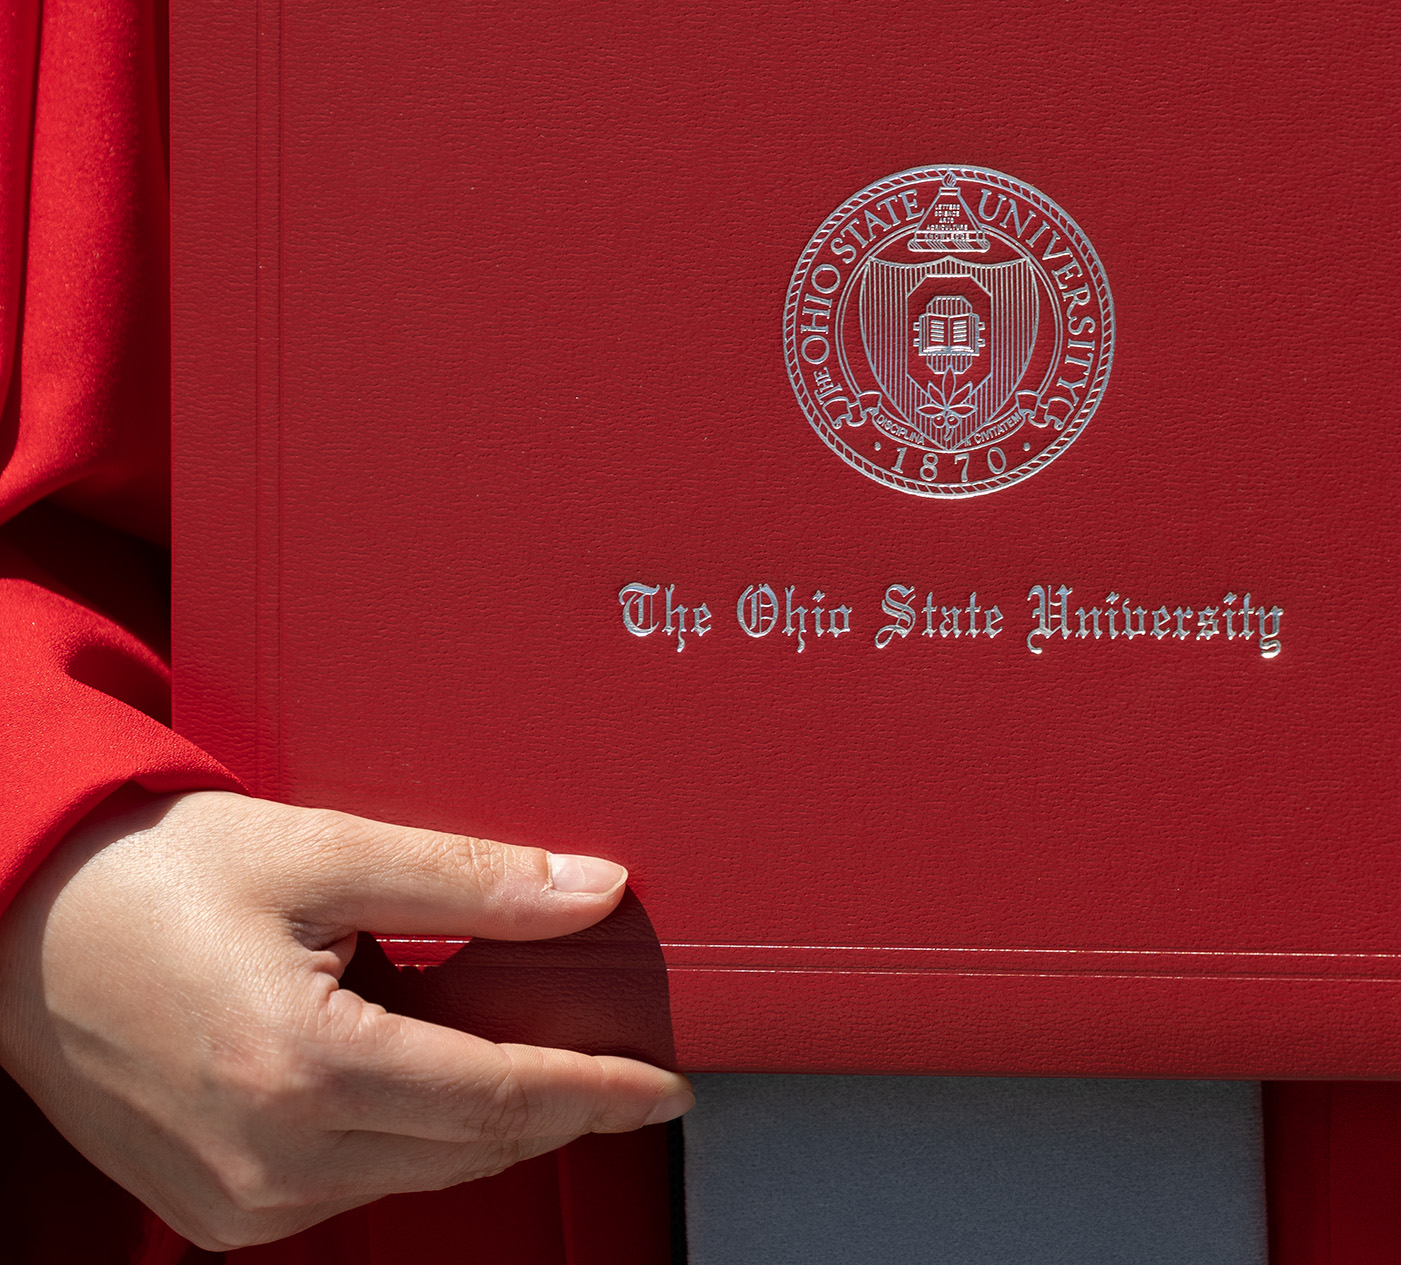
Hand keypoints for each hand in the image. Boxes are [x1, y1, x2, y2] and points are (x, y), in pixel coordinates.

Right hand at [0, 790, 693, 1248]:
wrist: (14, 922)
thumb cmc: (151, 876)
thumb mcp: (323, 851)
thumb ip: (472, 880)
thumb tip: (596, 893)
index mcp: (306, 1068)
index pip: (505, 1100)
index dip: (601, 1092)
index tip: (669, 1084)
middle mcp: (272, 1157)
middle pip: (474, 1148)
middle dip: (559, 1106)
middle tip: (620, 1058)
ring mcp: (240, 1200)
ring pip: (420, 1173)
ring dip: (483, 1122)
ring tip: (520, 1050)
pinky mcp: (217, 1212)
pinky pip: (354, 1186)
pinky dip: (407, 1138)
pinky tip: (419, 1073)